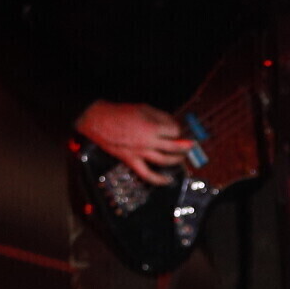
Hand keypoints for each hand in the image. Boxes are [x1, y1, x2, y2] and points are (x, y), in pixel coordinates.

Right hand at [76, 99, 192, 183]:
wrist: (99, 120)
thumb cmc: (120, 113)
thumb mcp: (143, 108)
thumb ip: (161, 117)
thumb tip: (173, 125)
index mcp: (152, 127)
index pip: (174, 131)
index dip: (177, 130)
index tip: (176, 130)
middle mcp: (149, 142)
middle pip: (174, 147)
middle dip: (185, 146)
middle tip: (190, 145)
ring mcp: (141, 153)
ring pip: (165, 161)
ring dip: (177, 160)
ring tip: (182, 158)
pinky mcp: (132, 161)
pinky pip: (148, 175)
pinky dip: (160, 180)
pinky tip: (168, 180)